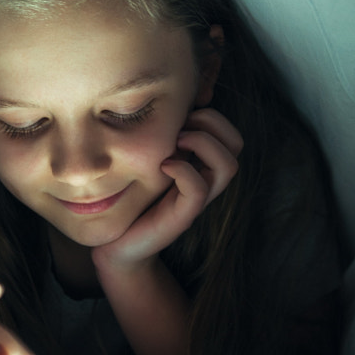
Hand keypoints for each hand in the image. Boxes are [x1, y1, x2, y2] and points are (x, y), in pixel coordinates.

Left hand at [92, 108, 242, 270]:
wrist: (118, 244)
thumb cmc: (130, 198)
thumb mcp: (147, 161)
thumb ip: (161, 140)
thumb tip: (167, 110)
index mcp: (201, 167)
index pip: (231, 135)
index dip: (211, 117)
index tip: (178, 119)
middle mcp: (206, 182)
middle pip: (236, 145)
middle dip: (210, 124)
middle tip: (178, 128)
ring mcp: (197, 201)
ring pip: (228, 166)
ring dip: (202, 143)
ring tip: (174, 143)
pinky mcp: (182, 217)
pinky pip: (198, 188)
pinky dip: (183, 169)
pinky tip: (163, 166)